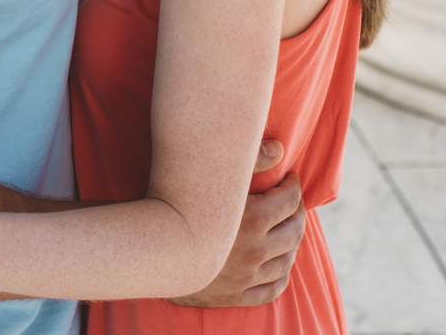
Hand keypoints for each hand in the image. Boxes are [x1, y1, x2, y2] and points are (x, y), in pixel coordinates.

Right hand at [166, 149, 304, 307]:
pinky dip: (281, 276)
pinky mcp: (236, 295)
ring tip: (287, 229)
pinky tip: (279, 264)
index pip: (290, 201)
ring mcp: (247, 276)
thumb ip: (247, 159)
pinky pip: (272, 289)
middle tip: (292, 202)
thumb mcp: (210, 177)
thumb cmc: (176, 205)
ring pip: (286, 260)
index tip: (290, 180)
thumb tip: (279, 150)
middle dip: (297, 212)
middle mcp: (256, 251)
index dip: (293, 187)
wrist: (148, 250)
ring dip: (292, 243)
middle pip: (294, 231)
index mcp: (254, 220)